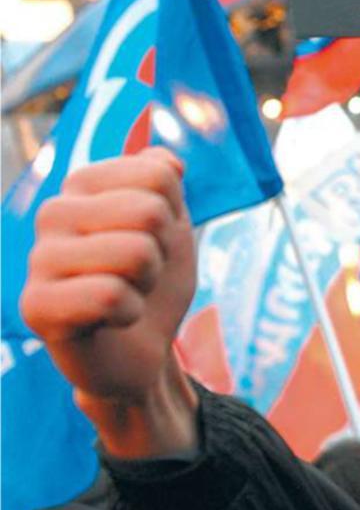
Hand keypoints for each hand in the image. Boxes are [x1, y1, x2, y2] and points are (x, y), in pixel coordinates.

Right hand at [20, 147, 199, 454]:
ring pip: (135, 252)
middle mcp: (53, 213)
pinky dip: (129, 312)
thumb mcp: (173, 226)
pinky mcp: (36, 305)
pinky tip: (111, 320)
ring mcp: (40, 258)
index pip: (159, 173)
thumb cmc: (154, 283)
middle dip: (162, 252)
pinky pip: (109, 296)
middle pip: (149, 211)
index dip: (174, 215)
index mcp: (84, 184)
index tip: (154, 240)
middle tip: (141, 275)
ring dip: (147, 283)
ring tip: (126, 294)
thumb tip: (166, 159)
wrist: (143, 350)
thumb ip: (165, 184)